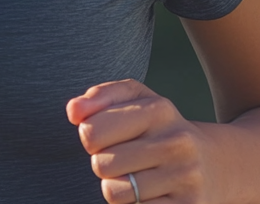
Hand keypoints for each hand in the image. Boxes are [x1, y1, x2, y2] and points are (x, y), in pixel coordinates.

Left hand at [68, 79, 213, 202]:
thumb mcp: (135, 100)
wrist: (217, 163)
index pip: (92, 130)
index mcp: (158, 110)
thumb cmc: (159, 128)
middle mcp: (176, 142)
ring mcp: (186, 177)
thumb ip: (99, 97)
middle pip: (101, 164)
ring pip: (114, 192)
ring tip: (135, 176)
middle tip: (123, 158)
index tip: (105, 136)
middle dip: (103, 163)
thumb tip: (74, 111)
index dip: (90, 136)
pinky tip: (149, 193)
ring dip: (116, 187)